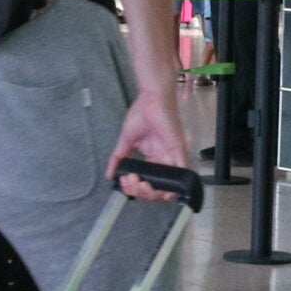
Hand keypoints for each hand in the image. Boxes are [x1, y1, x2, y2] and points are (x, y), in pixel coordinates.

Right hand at [108, 86, 187, 200]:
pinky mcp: (179, 151)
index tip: (124, 182)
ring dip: (152, 192)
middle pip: (156, 188)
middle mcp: (164, 161)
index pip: (147, 182)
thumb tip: (109, 175)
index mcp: (153, 158)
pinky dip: (171, 185)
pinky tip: (157, 188)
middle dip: (140, 191)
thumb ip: (118, 158)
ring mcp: (172, 157)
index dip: (135, 188)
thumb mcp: (126, 140)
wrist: (151, 99)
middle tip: (130, 182)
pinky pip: (181, 173)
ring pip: (167, 186)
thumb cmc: (141, 114)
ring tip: (138, 183)